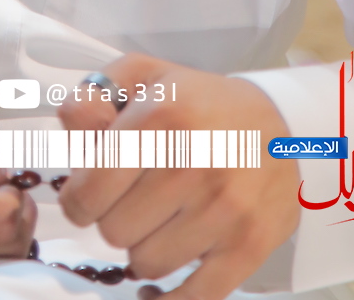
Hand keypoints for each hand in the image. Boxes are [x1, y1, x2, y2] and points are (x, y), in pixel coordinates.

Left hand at [56, 56, 299, 299]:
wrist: (281, 127)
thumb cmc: (200, 105)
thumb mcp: (143, 76)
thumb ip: (92, 96)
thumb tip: (73, 131)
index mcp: (163, 116)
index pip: (88, 191)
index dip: (79, 198)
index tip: (89, 194)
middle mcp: (195, 162)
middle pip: (114, 231)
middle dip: (115, 217)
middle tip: (135, 198)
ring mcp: (226, 208)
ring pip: (145, 264)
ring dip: (144, 247)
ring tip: (161, 219)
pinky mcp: (249, 245)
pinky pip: (191, 299)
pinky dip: (167, 298)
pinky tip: (157, 285)